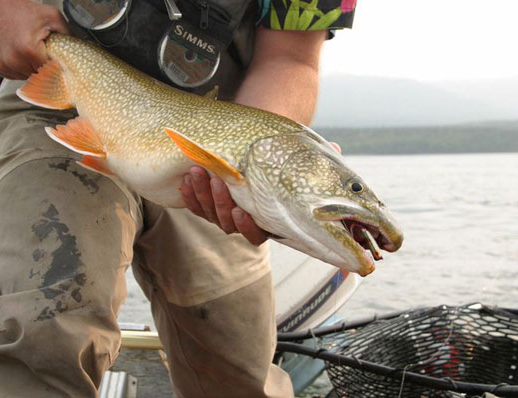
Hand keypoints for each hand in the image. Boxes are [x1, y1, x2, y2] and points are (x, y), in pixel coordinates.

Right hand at [0, 0, 69, 79]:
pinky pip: (13, 75)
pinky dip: (19, 69)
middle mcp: (13, 60)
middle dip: (45, 70)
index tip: (61, 65)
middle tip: (45, 56)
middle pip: (38, 77)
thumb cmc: (25, 11)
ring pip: (26, 78)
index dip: (57, 69)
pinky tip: (20, 56)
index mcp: (29, 50)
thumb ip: (67, 34)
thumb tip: (82, 51)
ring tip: (31, 54)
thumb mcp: (52, 17)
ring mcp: (2, 64)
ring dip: (31, 70)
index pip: (50, 72)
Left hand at [180, 143, 341, 245]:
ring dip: (202, 195)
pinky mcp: (206, 203)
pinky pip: (195, 206)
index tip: (244, 210)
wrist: (257, 146)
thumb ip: (317, 157)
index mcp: (268, 218)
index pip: (258, 234)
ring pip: (209, 214)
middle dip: (221, 203)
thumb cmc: (281, 156)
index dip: (248, 226)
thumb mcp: (299, 156)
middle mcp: (245, 220)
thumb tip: (337, 147)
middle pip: (228, 224)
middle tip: (217, 180)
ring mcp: (224, 212)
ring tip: (198, 171)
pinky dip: (189, 194)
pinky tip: (186, 180)